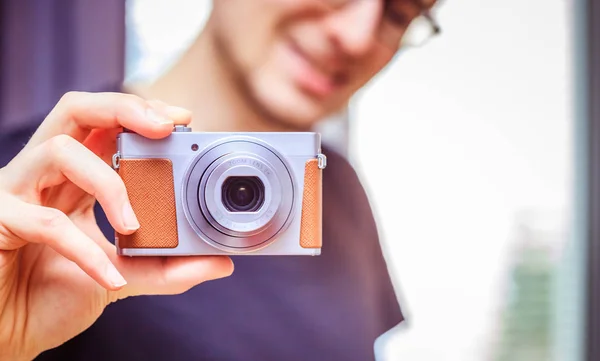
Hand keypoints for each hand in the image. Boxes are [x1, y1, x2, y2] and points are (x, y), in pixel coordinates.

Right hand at [0, 92, 233, 360]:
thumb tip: (222, 263)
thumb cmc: (55, 295)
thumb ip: (167, 266)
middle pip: (75, 110)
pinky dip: (86, 251)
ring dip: (109, 183)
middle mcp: (42, 174)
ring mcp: (13, 192)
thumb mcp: (124, 275)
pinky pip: (45, 222)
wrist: (10, 335)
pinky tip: (112, 278)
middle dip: (123, 108)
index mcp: (72, 177)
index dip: (140, 112)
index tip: (181, 118)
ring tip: (135, 225)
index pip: (104, 124)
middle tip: (166, 126)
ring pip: (58, 151)